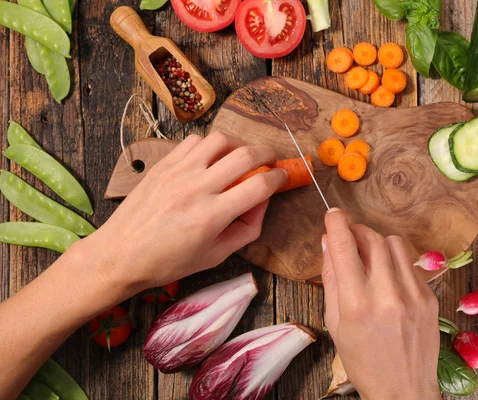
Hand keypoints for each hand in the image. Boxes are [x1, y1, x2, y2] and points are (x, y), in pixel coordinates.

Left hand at [78, 132, 285, 291]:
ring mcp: (178, 172)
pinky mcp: (164, 164)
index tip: (283, 177)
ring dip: (239, 144)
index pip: (259, 186)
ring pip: (220, 139)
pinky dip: (210, 146)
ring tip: (241, 156)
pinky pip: (195, 141)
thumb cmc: (169, 262)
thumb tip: (262, 201)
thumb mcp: (215, 256)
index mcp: (212, 216)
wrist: (120, 254)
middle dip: (268, 153)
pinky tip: (211, 159)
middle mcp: (197, 188)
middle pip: (245, 155)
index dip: (279, 178)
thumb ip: (246, 229)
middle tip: (272, 159)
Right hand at [322, 209, 440, 399]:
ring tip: (369, 257)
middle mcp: (387, 295)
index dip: (336, 223)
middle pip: (372, 238)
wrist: (403, 389)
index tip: (332, 214)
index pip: (344, 247)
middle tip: (348, 237)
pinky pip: (409, 262)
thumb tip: (327, 242)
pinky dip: (394, 261)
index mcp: (357, 305)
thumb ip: (331, 278)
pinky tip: (388, 277)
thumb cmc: (362, 360)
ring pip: (394, 243)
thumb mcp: (335, 323)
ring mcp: (413, 295)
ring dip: (377, 242)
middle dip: (356, 230)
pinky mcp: (430, 297)